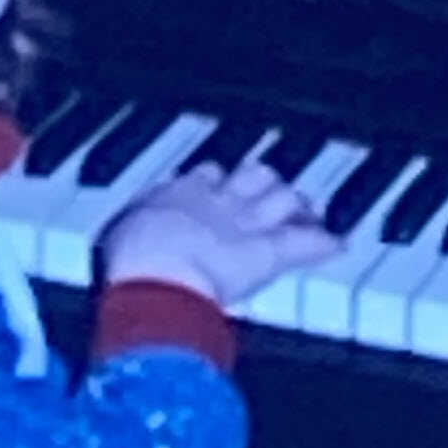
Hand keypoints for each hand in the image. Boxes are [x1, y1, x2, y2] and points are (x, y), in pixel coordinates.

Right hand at [101, 157, 338, 310]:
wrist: (155, 273)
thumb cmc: (128, 262)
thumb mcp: (117, 244)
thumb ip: (125, 246)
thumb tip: (109, 263)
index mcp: (176, 193)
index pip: (206, 174)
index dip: (219, 180)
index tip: (222, 184)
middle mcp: (216, 200)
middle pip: (252, 175)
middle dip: (264, 183)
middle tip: (273, 192)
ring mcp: (247, 222)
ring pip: (282, 198)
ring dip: (296, 206)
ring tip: (308, 211)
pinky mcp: (270, 250)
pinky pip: (306, 240)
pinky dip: (324, 243)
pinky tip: (338, 244)